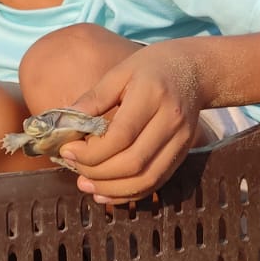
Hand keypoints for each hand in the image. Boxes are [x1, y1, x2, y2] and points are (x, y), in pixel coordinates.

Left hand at [59, 41, 207, 202]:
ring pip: (145, 179)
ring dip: (111, 188)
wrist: (196, 71)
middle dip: (96, 171)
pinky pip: (155, 183)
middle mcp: (170, 121)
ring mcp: (180, 141)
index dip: (90, 151)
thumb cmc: (153, 67)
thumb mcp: (121, 72)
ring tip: (85, 183)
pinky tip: (106, 191)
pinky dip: (129, 193)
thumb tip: (63, 124)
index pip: (121, 135)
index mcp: (153, 95)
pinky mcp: (182, 154)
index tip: (67, 149)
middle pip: (132, 162)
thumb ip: (93, 98)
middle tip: (72, 166)